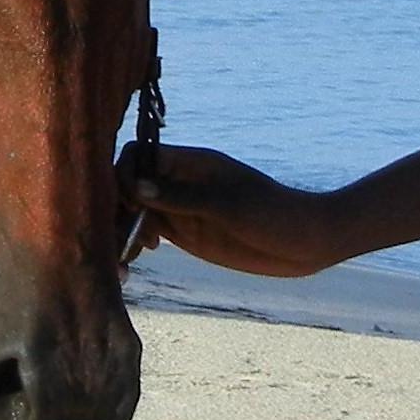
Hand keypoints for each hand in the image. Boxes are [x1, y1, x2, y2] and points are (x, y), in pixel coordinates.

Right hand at [117, 142, 350, 278]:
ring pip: (134, 212)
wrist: (306, 242)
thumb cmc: (273, 214)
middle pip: (129, 185)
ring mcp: (180, 209)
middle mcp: (178, 183)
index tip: (128, 204)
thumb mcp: (227, 206)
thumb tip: (136, 186)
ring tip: (120, 260)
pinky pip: (148, 233)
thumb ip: (182, 197)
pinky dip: (133, 245)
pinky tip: (131, 262)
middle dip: (114, 208)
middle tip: (113, 240)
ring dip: (120, 231)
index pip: (137, 157)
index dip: (124, 177)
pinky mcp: (186, 234)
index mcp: (189, 163)